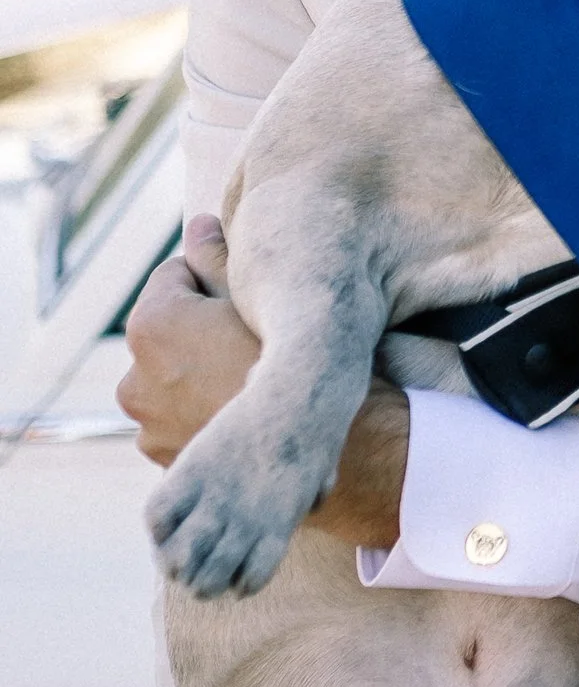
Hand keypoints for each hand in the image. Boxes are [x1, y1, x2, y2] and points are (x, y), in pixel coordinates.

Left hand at [120, 221, 409, 547]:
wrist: (336, 449)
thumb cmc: (298, 364)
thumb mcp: (262, 296)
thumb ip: (218, 256)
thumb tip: (198, 224)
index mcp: (150, 326)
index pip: (172, 275)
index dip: (214, 278)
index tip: (250, 295)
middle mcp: (134, 379)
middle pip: (166, 330)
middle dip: (197, 326)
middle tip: (251, 335)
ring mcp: (148, 427)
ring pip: (171, 377)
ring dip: (196, 371)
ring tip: (248, 375)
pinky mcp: (165, 462)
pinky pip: (179, 419)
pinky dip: (200, 411)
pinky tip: (242, 410)